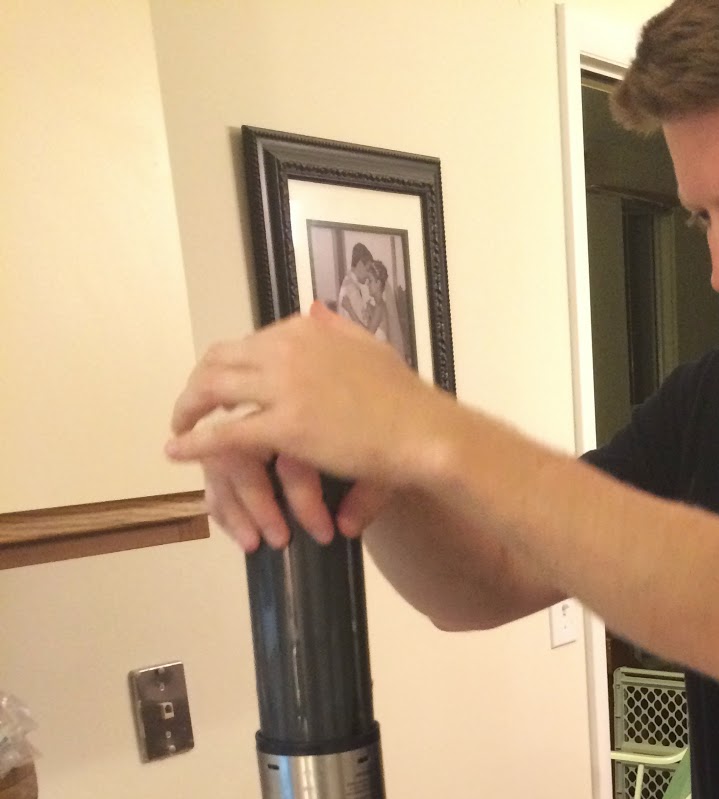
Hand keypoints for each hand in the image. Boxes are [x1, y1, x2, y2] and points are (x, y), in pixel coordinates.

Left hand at [166, 304, 445, 542]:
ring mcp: (283, 386)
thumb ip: (337, 328)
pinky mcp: (284, 426)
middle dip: (198, 384)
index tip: (222, 387)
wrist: (423, 430)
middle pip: (220, 359)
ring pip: (214, 389)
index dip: (229, 366)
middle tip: (190, 407)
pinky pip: (226, 432)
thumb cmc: (406, 399)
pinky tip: (178, 450)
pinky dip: (195, 441)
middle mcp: (286, 348)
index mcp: (305, 329)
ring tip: (179, 427)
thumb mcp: (370, 347)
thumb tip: (314, 309)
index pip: (249, 342)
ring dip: (188, 407)